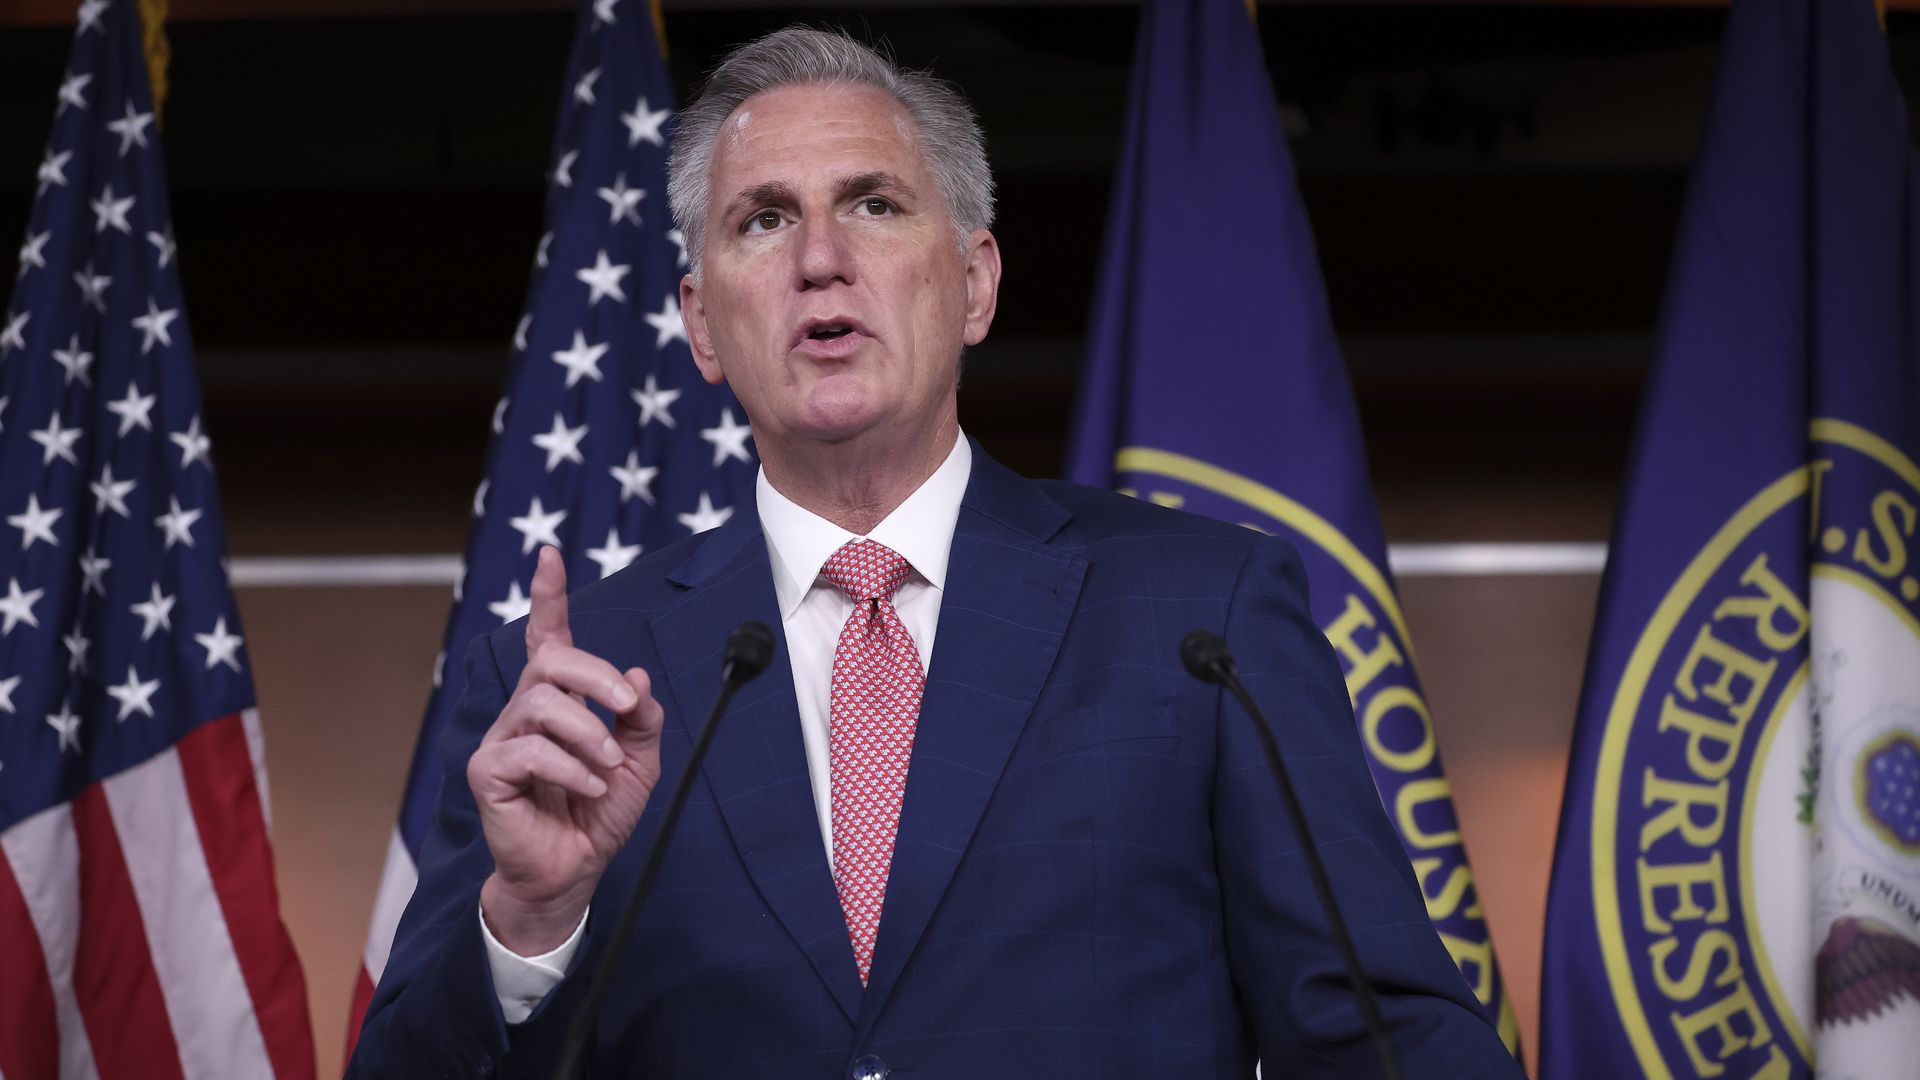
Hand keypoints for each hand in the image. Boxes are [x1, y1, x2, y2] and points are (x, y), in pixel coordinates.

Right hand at [470, 546, 664, 955]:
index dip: (549, 597)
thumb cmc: (598, 812)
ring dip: (588, 732)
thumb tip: (638, 676)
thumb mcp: (639, 761)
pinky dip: (571, 768)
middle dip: (596, 675)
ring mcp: (503, 739)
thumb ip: (641, 718)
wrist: (574, 870)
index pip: (548, 638)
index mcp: (559, 701)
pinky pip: (528, 750)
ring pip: (541, 703)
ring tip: (607, 766)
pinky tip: (589, 789)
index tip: (550, 557)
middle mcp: (525, 711)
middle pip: (550, 661)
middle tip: (626, 706)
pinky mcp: (488, 772)